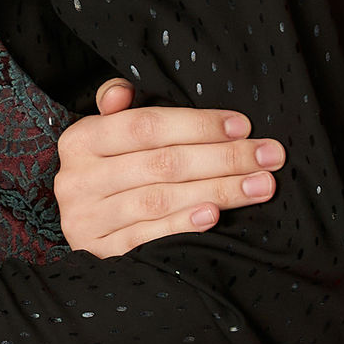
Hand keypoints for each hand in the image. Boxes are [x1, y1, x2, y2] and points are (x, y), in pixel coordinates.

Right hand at [53, 79, 281, 257]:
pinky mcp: (99, 253)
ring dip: (217, 191)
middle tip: (268, 156)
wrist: (75, 226)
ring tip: (259, 186)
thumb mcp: (105, 131)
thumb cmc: (106, 168)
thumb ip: (118, 104)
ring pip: (160, 200)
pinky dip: (183, 224)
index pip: (145, 126)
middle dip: (223, 159)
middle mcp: (78, 179)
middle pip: (161, 164)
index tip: (242, 126)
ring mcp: (86, 219)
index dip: (197, 125)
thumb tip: (121, 91)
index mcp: (81, 140)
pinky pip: (147, 237)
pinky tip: (215, 214)